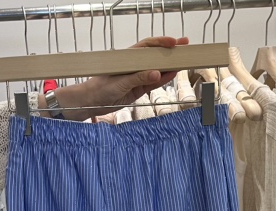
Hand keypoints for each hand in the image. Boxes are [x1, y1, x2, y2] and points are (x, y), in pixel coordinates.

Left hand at [49, 37, 189, 119]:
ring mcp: (137, 78)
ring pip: (157, 70)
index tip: (173, 42)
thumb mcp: (119, 83)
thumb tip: (156, 74)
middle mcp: (134, 66)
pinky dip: (163, 79)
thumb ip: (138, 78)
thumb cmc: (99, 88)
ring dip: (169, 66)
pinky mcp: (138, 90)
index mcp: (127, 57)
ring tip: (183, 61)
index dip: (161, 42)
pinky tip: (173, 74)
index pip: (147, 46)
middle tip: (185, 46)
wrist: (91, 102)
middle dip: (170, 51)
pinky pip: (153, 83)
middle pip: (155, 56)